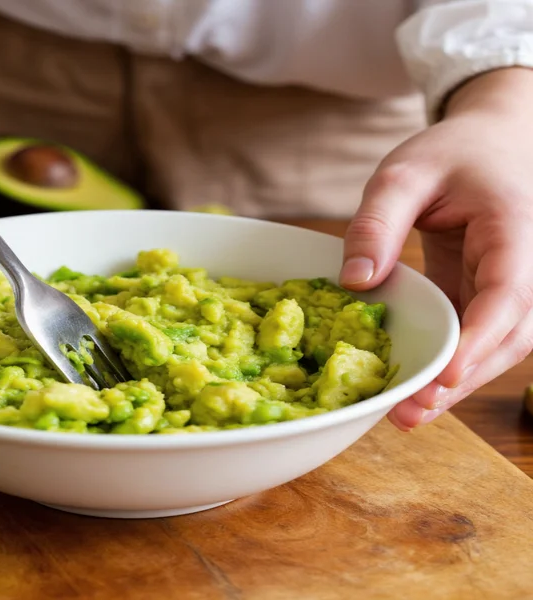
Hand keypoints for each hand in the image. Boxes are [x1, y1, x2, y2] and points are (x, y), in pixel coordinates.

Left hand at [339, 67, 532, 429]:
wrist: (491, 145)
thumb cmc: (452, 154)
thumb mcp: (404, 174)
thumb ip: (378, 223)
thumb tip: (356, 283)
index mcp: (515, 228)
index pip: (510, 291)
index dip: (482, 336)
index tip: (447, 374)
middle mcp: (527, 264)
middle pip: (513, 333)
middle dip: (465, 377)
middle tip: (413, 411)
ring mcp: (514, 284)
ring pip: (501, 344)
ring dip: (458, 383)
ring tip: (406, 415)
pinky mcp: (493, 296)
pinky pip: (480, 336)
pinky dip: (452, 364)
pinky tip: (415, 389)